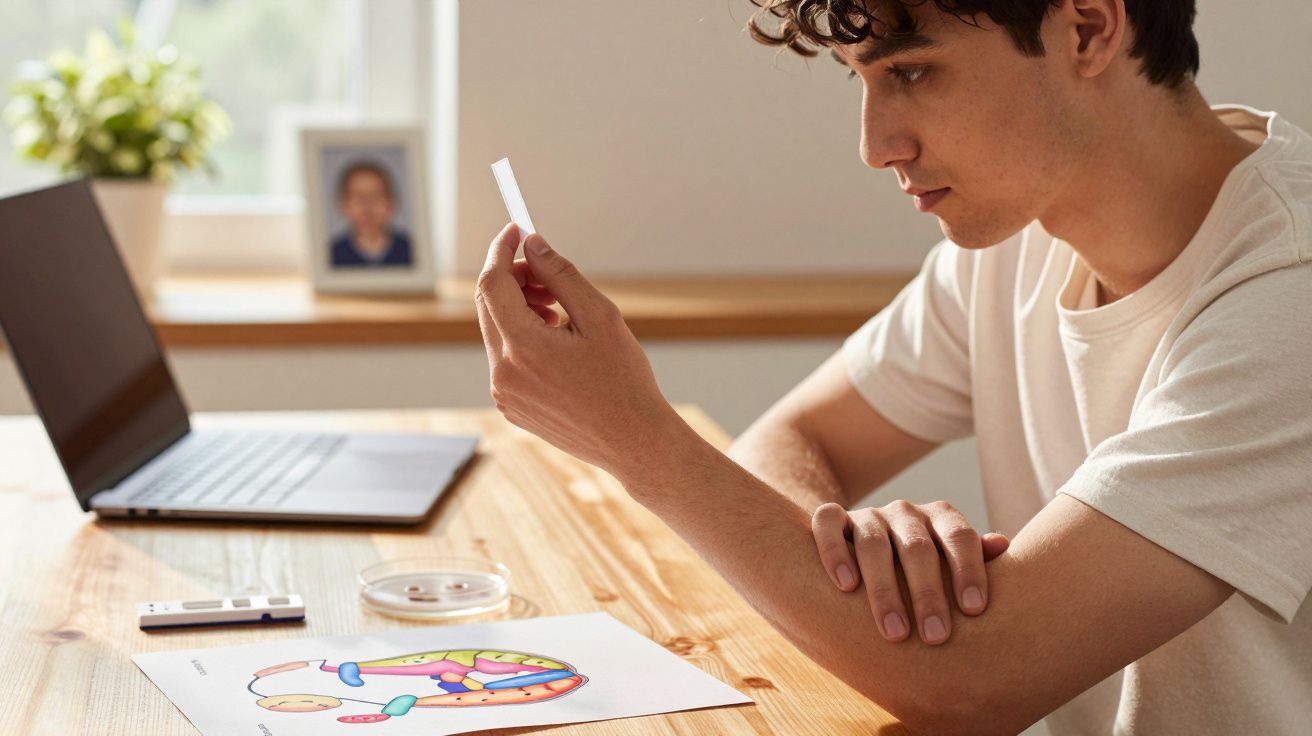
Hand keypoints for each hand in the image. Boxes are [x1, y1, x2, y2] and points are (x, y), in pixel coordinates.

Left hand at [475, 223, 684, 475]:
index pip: (492, 283)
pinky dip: (523, 340)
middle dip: (513, 279)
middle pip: (489, 306)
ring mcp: (505, 394)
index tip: (517, 231)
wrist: (633, 441)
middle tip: (546, 273)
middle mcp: (504, 373)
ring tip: (561, 314)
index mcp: (524, 347)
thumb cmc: (625, 380)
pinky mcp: (512, 408)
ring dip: (520, 310)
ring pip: (498, 332)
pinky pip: (506, 359)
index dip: (502, 251)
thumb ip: (560, 275)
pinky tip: (559, 344)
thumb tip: (533, 245)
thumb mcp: (600, 316)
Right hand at [812, 500, 1009, 644]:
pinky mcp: (833, 520)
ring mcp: (867, 515)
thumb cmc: (922, 571)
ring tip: (895, 633)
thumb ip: (976, 559)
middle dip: (928, 593)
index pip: (960, 538)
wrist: (865, 552)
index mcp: (940, 518)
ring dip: (884, 589)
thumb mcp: (950, 564)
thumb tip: (1002, 545)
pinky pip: (828, 523)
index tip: (974, 610)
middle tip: (936, 637)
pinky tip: (846, 586)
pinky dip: (835, 551)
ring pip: (873, 543)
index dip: (968, 571)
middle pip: (918, 547)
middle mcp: (905, 512)